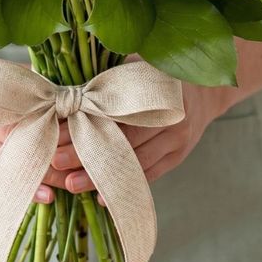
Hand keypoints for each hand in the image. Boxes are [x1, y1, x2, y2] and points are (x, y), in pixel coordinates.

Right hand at [0, 59, 70, 202]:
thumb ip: (29, 83)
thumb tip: (65, 92)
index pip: (21, 123)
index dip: (48, 134)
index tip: (73, 143)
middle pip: (14, 150)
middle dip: (46, 162)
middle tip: (75, 172)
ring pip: (4, 170)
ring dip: (35, 181)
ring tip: (64, 189)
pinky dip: (16, 189)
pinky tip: (38, 195)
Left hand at [50, 85, 223, 195]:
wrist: (206, 89)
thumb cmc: (161, 72)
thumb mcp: (136, 65)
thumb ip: (108, 80)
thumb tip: (67, 93)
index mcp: (154, 90)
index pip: (111, 112)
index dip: (82, 124)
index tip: (55, 133)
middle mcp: (167, 117)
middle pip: (120, 140)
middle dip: (85, 153)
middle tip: (55, 163)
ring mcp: (175, 140)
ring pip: (133, 163)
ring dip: (100, 176)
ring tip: (71, 185)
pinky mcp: (177, 156)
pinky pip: (149, 175)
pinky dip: (125, 186)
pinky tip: (102, 196)